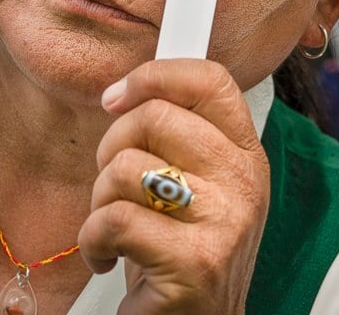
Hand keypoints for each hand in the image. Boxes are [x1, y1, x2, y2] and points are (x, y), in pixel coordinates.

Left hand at [80, 58, 269, 314]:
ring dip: (99, 200)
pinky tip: (108, 256)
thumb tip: (124, 90)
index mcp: (245, 153)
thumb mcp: (191, 185)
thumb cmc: (180, 253)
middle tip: (113, 183)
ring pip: (126, 168)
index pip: (210, 80)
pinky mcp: (195, 262)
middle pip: (155, 117)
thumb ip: (174, 135)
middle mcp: (244, 183)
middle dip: (111, 147)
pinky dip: (93, 241)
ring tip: (115, 227)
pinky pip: (114, 220)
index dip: (155, 76)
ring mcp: (225, 222)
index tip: (117, 97)